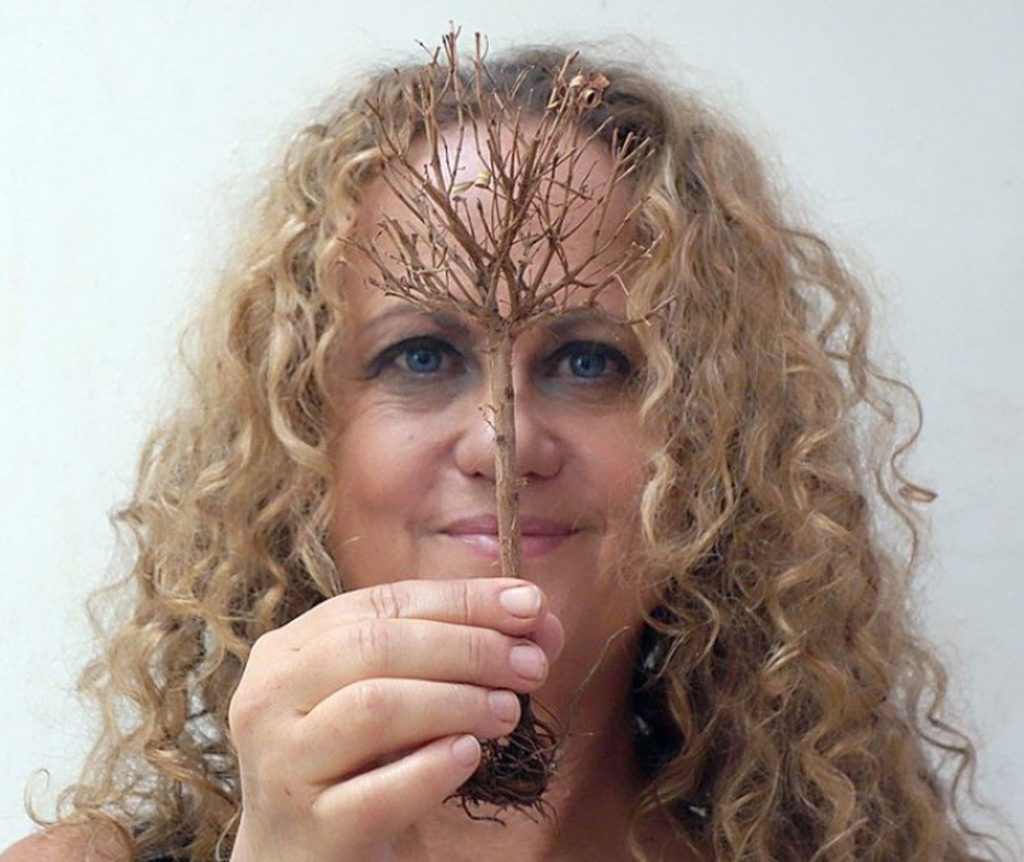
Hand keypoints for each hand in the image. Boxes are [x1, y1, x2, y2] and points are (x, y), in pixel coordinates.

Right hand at [227, 578, 563, 861]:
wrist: (299, 856)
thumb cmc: (354, 762)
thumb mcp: (393, 694)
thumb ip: (452, 651)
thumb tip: (538, 620)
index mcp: (290, 649)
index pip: (382, 603)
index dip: (461, 600)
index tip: (530, 606)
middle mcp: (270, 697)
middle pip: (375, 646)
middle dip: (468, 647)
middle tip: (531, 665)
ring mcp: (282, 765)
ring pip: (374, 707)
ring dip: (457, 701)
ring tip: (507, 712)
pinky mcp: (308, 832)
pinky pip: (377, 793)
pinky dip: (433, 768)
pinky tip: (469, 756)